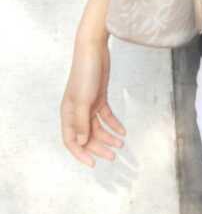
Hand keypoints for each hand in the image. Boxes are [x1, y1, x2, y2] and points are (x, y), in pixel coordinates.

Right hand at [60, 35, 125, 167]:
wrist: (94, 48)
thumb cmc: (85, 72)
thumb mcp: (83, 100)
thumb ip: (81, 122)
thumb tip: (80, 143)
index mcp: (67, 113)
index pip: (71, 141)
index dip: (80, 154)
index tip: (93, 164)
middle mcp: (76, 111)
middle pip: (86, 136)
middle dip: (99, 147)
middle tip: (113, 156)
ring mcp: (88, 104)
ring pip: (98, 127)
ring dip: (108, 137)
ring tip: (121, 144)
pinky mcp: (99, 97)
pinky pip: (106, 116)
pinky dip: (114, 124)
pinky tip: (122, 131)